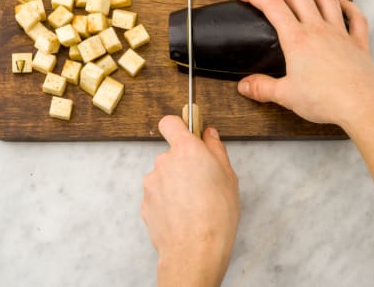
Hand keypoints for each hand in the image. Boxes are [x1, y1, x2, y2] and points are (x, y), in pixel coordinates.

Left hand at [142, 116, 239, 286]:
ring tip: (193, 205)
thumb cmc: (216, 214)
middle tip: (201, 184)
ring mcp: (151, 183)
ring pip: (164, 176)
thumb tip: (209, 134)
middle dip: (183, 165)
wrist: (195, 250)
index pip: (170, 122)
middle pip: (171, 154)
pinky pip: (157, 195)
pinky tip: (182, 215)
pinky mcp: (144, 203)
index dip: (178, 126)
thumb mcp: (228, 177)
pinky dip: (167, 202)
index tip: (187, 133)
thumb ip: (216, 149)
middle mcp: (164, 161)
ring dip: (174, 185)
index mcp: (186, 150)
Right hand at [234, 0, 373, 134]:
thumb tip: (244, 86)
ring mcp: (341, 34)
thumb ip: (263, 88)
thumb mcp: (286, 96)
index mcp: (297, 39)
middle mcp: (319, 30)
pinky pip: (356, 17)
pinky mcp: (358, 44)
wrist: (362, 106)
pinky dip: (348, 6)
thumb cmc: (327, 100)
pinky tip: (342, 4)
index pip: (272, 6)